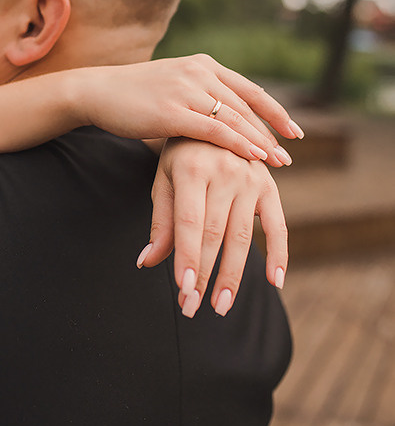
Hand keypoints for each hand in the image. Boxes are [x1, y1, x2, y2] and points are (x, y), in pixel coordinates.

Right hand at [79, 54, 302, 167]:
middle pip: (247, 106)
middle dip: (271, 132)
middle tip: (289, 155)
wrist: (97, 91)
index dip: (274, 112)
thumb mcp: (174, 86)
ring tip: (278, 162)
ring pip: (235, 119)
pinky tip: (253, 158)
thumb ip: (200, 95)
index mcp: (203, 65)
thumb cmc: (134, 95)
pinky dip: (238, 144)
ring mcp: (186, 90)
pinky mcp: (172, 112)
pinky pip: (214, 131)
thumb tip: (225, 118)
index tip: (293, 131)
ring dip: (260, 142)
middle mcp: (199, 72)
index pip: (249, 90)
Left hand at [137, 139, 286, 316]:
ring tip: (220, 307)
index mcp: (192, 168)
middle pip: (215, 234)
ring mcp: (251, 178)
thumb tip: (146, 262)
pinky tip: (274, 282)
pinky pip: (278, 226)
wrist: (212, 117)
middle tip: (193, 308)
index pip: (190, 223)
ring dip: (233, 276)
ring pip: (242, 236)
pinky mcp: (270, 185)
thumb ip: (162, 222)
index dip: (187, 258)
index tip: (183, 290)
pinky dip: (279, 255)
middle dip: (204, 275)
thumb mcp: (164, 181)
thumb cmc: (181, 155)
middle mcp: (224, 171)